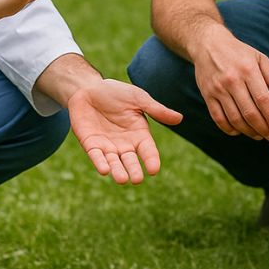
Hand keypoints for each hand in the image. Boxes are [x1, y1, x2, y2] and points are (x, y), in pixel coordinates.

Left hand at [67, 79, 183, 183]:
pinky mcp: (90, 144)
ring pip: (113, 162)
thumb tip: (179, 118)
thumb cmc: (115, 92)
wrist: (88, 88)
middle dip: (133, 170)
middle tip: (136, 179)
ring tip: (122, 180)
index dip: (151, 159)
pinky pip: (96, 155)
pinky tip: (104, 170)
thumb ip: (156, 110)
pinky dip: (100, 163)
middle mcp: (124, 143)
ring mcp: (107, 145)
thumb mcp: (138, 98)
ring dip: (117, 171)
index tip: (154, 170)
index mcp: (139, 133)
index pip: (147, 150)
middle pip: (130, 160)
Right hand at [193, 30, 268, 140]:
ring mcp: (217, 89)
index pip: (263, 99)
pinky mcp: (207, 95)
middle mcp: (232, 80)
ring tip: (258, 135)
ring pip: (234, 119)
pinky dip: (230, 129)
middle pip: (249, 112)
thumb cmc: (239, 52)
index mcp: (248, 70)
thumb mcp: (259, 58)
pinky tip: (240, 131)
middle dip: (263, 128)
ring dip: (248, 132)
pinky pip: (218, 119)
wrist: (208, 44)